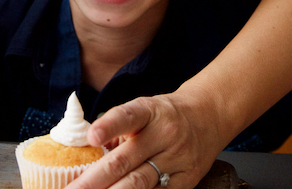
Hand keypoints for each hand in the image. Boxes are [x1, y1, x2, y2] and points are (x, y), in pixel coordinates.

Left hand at [68, 92, 227, 188]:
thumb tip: (84, 153)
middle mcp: (164, 134)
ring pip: (139, 184)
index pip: (128, 116)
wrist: (207, 117)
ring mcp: (176, 159)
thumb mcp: (143, 110)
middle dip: (94, 180)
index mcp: (149, 111)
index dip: (109, 126)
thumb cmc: (164, 115)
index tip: (92, 136)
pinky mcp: (186, 180)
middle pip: (125, 161)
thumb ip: (116, 128)